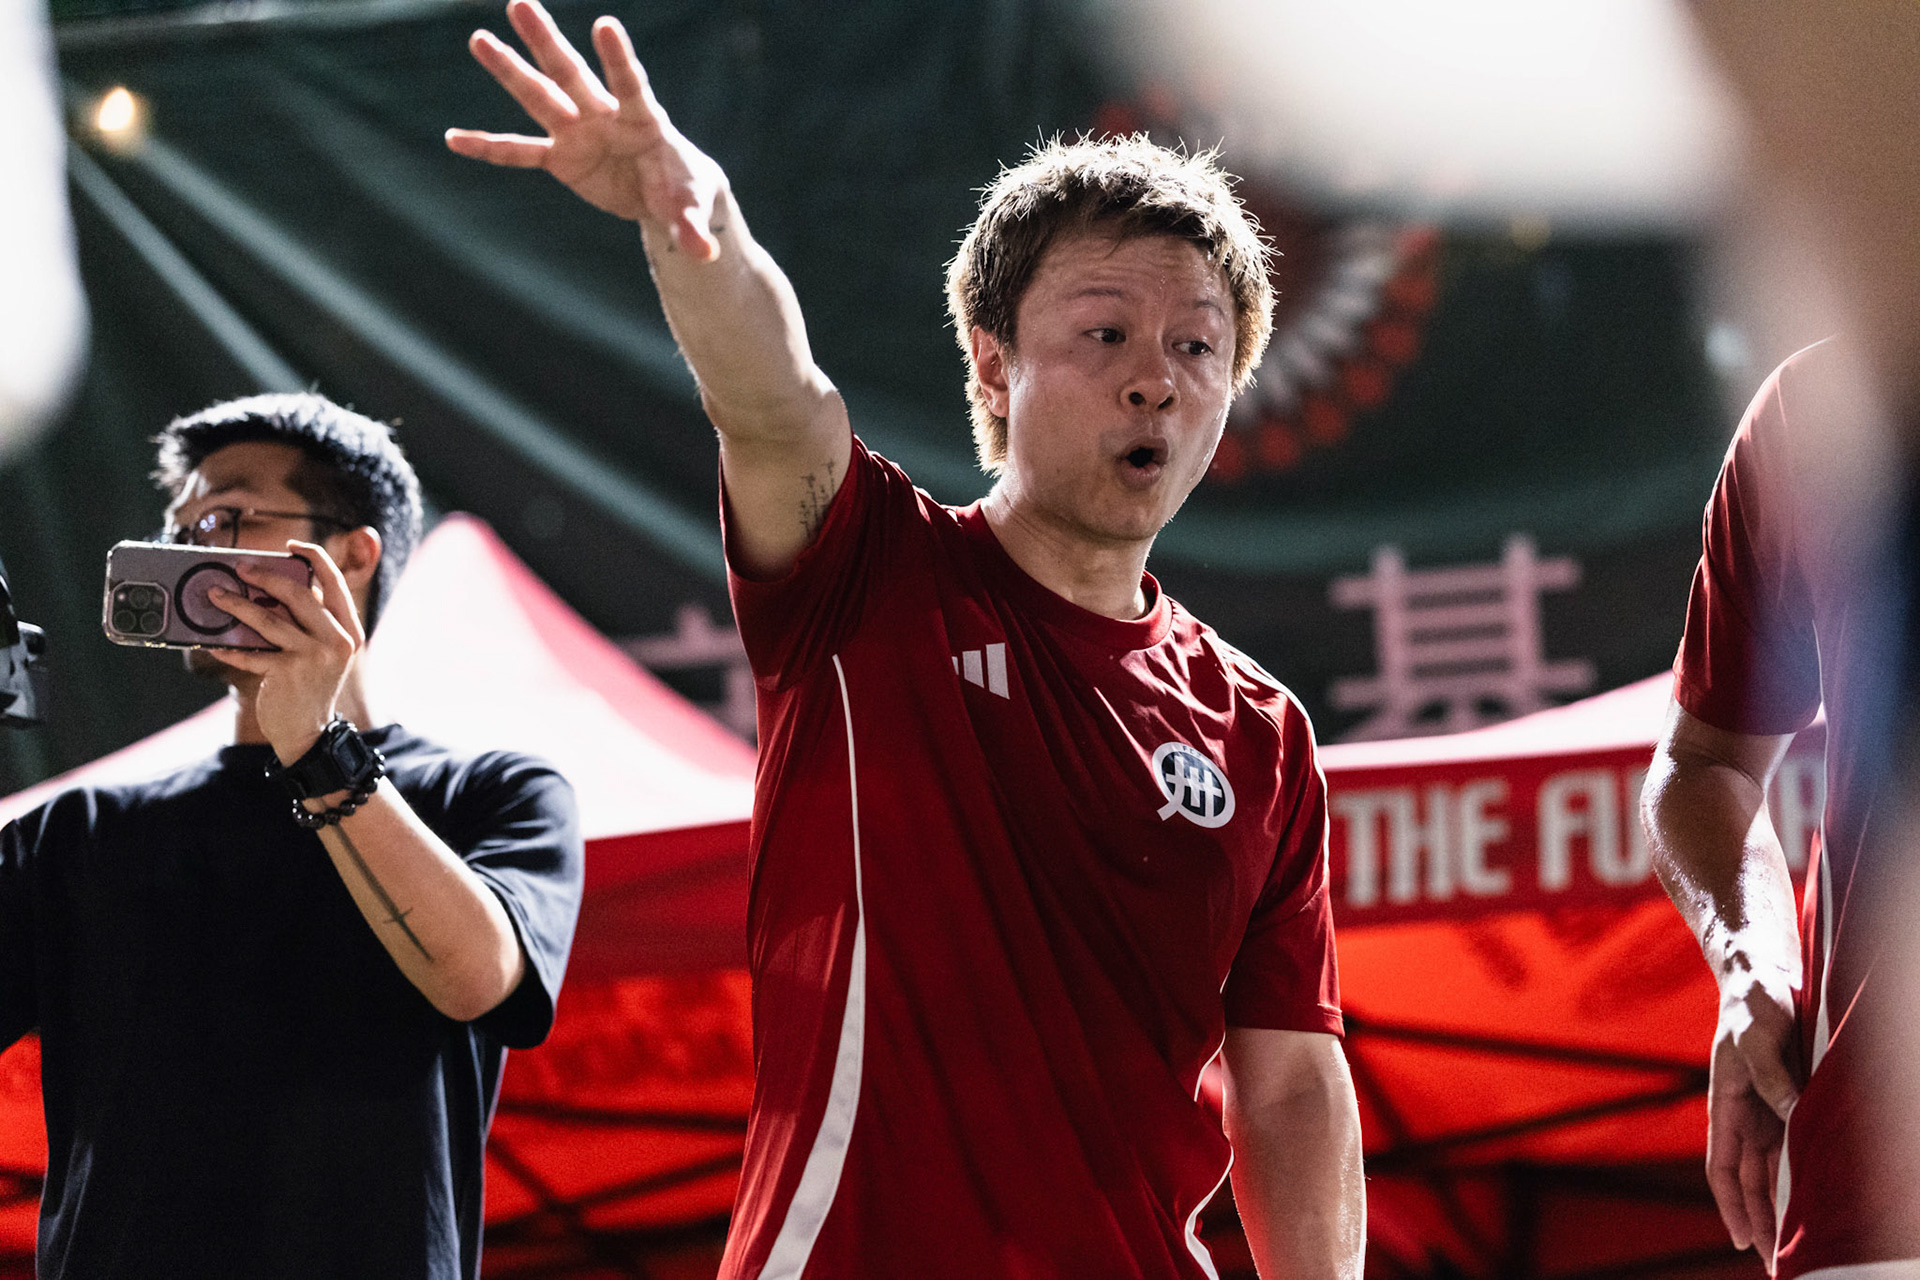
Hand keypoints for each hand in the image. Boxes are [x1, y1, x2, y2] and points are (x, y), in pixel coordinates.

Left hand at [206, 541, 365, 764]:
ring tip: (215, 595)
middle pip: (299, 595)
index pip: (335, 582)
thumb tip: (273, 589)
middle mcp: (337, 640)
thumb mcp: (323, 652)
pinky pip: (251, 652)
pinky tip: (211, 641)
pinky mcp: (288, 673)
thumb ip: (311, 623)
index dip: (314, 557)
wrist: (310, 733)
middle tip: (241, 568)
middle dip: (266, 576)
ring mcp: (314, 657)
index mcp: (349, 630)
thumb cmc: (311, 687)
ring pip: (269, 619)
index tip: (291, 546)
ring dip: (237, 605)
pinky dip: (228, 647)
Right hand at [445, 0, 725, 259]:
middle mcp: (605, 116)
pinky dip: (489, 149)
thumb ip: (692, 227)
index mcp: (643, 121)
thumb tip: (704, 252)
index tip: (605, 25)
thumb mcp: (691, 211)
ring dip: (510, 70)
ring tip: (479, 39)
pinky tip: (454, 139)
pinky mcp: (562, 158)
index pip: (630, 84)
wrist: (669, 195)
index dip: (619, 58)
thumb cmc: (686, 192)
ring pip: (539, 97)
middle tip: (519, 3)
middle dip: (546, 41)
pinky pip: (520, 153)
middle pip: (572, 74)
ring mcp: (579, 133)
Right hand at [1706, 972, 1800, 1264]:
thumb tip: (1791, 1113)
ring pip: (1771, 1171)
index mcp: (1725, 1104)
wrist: (1764, 974)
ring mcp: (1767, 1108)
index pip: (1722, 1168)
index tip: (1743, 1240)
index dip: (1731, 1205)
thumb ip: (1771, 1075)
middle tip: (1776, 1261)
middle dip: (1758, 1220)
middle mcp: (1745, 1114)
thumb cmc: (1753, 1001)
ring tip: (1791, 1244)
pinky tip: (1811, 1199)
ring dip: (1778, 1206)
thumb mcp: (1758, 1034)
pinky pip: (1791, 1148)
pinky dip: (1797, 1177)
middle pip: (1750, 1180)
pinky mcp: (1789, 1098)